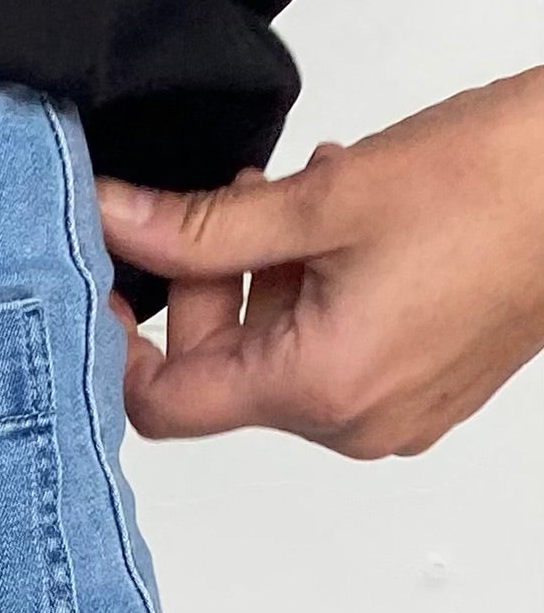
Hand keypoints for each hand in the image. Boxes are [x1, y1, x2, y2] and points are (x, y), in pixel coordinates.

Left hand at [95, 65, 543, 455]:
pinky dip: (324, 301)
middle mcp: (354, 426)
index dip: (123, 346)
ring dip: (274, 284)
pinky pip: (341, 361)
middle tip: (241, 207)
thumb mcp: (327, 196)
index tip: (113, 289)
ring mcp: (395, 419)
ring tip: (314, 204)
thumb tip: (122, 223)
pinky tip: (351, 237)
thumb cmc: (500, 185)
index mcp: (321, 390)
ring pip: (285, 363)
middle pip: (227, 378)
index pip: (168, 406)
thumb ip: (207, 227)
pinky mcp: (427, 397)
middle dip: (215, 290)